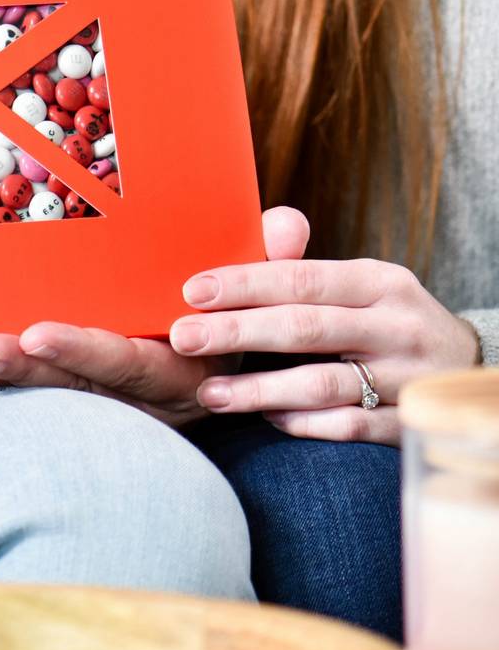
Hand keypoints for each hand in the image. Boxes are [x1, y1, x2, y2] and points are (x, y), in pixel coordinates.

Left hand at [0, 210, 312, 426]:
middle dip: (18, 372)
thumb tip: (286, 222)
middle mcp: (128, 390)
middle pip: (68, 386)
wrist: (228, 365)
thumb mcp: (263, 296)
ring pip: (36, 392)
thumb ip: (271, 264)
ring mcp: (96, 394)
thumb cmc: (239, 321)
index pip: (124, 362)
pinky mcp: (68, 387)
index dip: (81, 350)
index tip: (36, 333)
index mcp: (172, 367)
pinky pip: (20, 388)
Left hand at [173, 209, 482, 444]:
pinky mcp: (410, 423)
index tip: (192, 291)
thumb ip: (304, 263)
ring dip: (259, 389)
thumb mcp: (359, 282)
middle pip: (304, 328)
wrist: (466, 366)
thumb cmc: (386, 317)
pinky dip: (305, 422)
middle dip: (236, 332)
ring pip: (322, 384)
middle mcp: (396, 326)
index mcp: (378, 282)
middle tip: (183, 337)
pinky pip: (349, 426)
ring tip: (210, 392)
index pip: (301, 279)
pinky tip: (266, 419)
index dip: (244, 284)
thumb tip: (264, 223)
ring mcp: (407, 378)